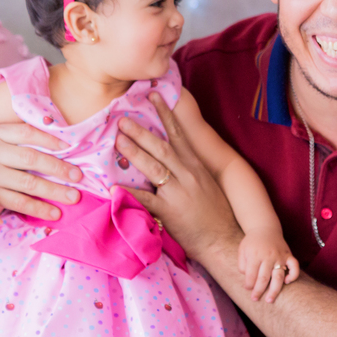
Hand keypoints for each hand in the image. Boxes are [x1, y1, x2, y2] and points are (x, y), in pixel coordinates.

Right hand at [0, 123, 82, 219]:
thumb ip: (22, 136)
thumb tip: (61, 139)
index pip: (27, 133)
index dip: (50, 140)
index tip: (71, 148)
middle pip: (30, 159)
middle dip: (57, 168)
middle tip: (78, 176)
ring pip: (27, 184)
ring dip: (53, 191)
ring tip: (74, 197)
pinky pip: (18, 203)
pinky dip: (38, 208)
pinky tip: (55, 213)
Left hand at [114, 92, 243, 262]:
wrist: (223, 239)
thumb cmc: (215, 213)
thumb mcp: (205, 183)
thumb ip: (188, 168)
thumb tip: (170, 154)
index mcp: (194, 165)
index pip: (177, 134)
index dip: (164, 114)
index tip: (152, 96)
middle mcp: (187, 174)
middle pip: (161, 147)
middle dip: (141, 132)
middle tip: (123, 119)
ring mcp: (178, 193)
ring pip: (153, 167)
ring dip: (134, 152)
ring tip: (118, 140)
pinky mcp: (169, 212)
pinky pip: (146, 199)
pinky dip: (129, 193)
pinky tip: (113, 187)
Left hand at [238, 231, 300, 302]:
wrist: (265, 228)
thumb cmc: (252, 242)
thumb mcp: (242, 250)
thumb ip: (242, 265)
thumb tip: (248, 279)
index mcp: (255, 255)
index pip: (251, 275)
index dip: (249, 285)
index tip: (248, 289)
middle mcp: (268, 256)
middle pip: (264, 278)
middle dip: (259, 291)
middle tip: (255, 299)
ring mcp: (279, 256)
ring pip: (278, 276)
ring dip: (274, 290)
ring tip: (270, 300)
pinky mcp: (288, 255)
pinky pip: (295, 266)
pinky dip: (293, 275)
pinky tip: (287, 282)